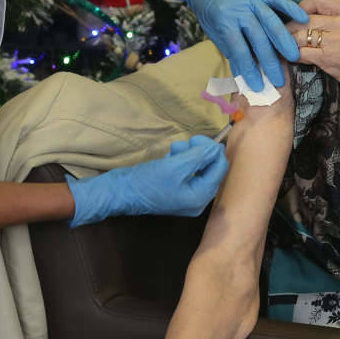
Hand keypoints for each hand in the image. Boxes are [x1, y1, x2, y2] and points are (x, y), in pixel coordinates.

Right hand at [66, 136, 228, 226]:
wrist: (120, 192)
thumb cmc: (147, 182)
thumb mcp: (175, 166)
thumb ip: (199, 157)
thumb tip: (216, 148)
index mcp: (199, 197)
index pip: (219, 170)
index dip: (213, 151)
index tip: (199, 138)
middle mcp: (196, 199)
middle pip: (210, 169)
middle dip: (200, 153)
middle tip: (187, 142)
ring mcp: (185, 196)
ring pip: (198, 169)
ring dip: (190, 154)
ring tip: (175, 148)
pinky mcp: (175, 190)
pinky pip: (187, 173)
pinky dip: (182, 161)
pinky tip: (171, 155)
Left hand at [176, 0, 309, 90]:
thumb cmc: (210, 11)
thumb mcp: (214, 32)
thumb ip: (231, 50)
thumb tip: (245, 75)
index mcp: (224, 21)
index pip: (239, 50)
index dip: (249, 70)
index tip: (258, 86)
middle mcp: (239, 9)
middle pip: (258, 38)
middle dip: (269, 61)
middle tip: (279, 80)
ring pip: (271, 21)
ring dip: (284, 40)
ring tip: (294, 57)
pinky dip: (292, 8)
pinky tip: (303, 19)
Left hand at [290, 0, 339, 138]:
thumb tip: (311, 18)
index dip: (302, 6)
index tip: (297, 17)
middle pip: (304, 17)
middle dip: (289, 26)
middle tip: (282, 33)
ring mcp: (338, 39)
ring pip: (299, 34)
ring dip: (287, 41)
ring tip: (284, 46)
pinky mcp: (331, 58)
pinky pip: (302, 52)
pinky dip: (293, 55)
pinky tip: (292, 57)